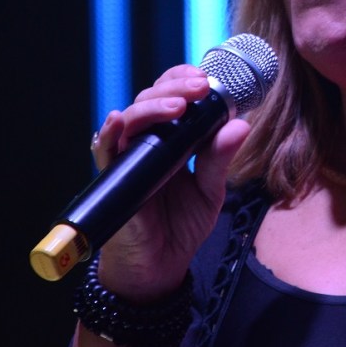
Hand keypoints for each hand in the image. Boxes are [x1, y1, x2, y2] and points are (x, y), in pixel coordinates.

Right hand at [90, 64, 250, 300]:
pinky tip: (119, 121)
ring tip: (178, 108)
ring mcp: (128, 158)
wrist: (159, 268)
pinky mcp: (114, 178)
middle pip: (151, 99)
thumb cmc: (181, 227)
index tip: (205, 78)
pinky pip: (105, 149)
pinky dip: (110, 132)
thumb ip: (220, 159)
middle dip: (175, 87)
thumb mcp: (210, 191)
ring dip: (152, 106)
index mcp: (172, 139)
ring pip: (131, 117)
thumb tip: (240, 124)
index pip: (172, 96)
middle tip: (199, 86)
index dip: (183, 80)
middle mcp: (147, 142)